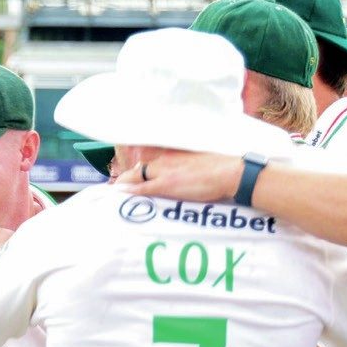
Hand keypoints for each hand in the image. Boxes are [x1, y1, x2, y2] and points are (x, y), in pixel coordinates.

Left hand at [117, 152, 241, 201]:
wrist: (229, 172)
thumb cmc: (220, 166)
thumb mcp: (199, 158)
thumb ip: (186, 161)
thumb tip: (184, 169)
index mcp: (173, 152)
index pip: (149, 158)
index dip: (139, 168)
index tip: (133, 173)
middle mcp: (165, 158)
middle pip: (139, 168)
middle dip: (128, 177)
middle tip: (121, 186)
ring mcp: (164, 171)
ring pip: (137, 176)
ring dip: (126, 184)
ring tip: (117, 192)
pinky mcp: (167, 184)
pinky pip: (143, 188)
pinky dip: (131, 191)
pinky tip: (121, 193)